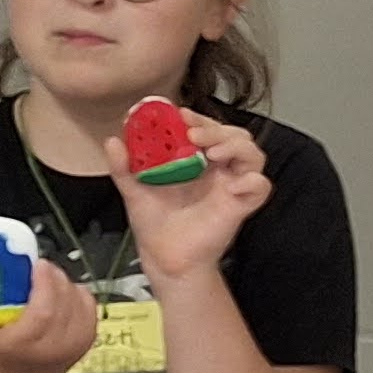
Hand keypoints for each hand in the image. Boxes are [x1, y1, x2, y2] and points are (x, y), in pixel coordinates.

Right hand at [0, 258, 96, 372]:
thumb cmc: (3, 352)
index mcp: (25, 344)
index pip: (43, 311)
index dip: (44, 283)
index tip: (37, 266)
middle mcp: (54, 345)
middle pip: (62, 300)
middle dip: (51, 276)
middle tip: (38, 268)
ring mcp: (75, 341)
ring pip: (76, 297)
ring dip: (62, 281)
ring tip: (45, 281)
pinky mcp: (89, 335)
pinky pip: (88, 301)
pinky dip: (75, 290)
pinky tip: (61, 292)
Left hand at [116, 113, 271, 282]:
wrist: (163, 257)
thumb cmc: (155, 223)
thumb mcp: (134, 189)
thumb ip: (124, 166)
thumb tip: (112, 141)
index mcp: (196, 160)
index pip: (207, 128)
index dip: (198, 118)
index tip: (180, 116)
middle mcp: (218, 170)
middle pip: (233, 136)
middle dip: (215, 129)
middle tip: (193, 134)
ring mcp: (231, 186)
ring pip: (252, 154)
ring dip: (236, 146)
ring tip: (213, 151)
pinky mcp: (240, 206)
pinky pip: (260, 187)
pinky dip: (252, 181)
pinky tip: (233, 185)